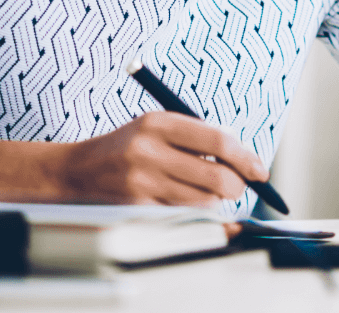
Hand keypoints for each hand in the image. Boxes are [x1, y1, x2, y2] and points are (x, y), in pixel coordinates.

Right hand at [59, 111, 268, 205]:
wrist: (79, 170)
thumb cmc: (130, 145)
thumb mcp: (159, 126)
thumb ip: (198, 137)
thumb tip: (244, 159)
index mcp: (158, 123)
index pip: (218, 142)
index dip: (246, 158)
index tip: (260, 170)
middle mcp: (148, 152)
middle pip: (216, 177)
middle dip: (237, 185)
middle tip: (239, 185)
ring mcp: (141, 183)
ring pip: (204, 201)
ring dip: (216, 199)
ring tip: (206, 189)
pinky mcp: (137, 208)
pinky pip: (184, 215)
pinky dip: (196, 211)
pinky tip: (189, 199)